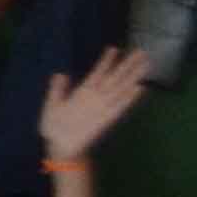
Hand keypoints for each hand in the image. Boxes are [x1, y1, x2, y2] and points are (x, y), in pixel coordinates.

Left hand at [32, 46, 146, 169]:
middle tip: (141, 52)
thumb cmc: (54, 127)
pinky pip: (120, 107)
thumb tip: (59, 73)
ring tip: (145, 65)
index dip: (105, 61)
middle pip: (115, 77)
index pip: (97, 73)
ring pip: (121, 88)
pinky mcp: (106, 119)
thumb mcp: (51, 106)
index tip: (114, 48)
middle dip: (127, 65)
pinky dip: (129, 98)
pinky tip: (140, 88)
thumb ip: (57, 90)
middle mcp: (96, 97)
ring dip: (133, 77)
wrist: (59, 148)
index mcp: (82, 92)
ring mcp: (102, 107)